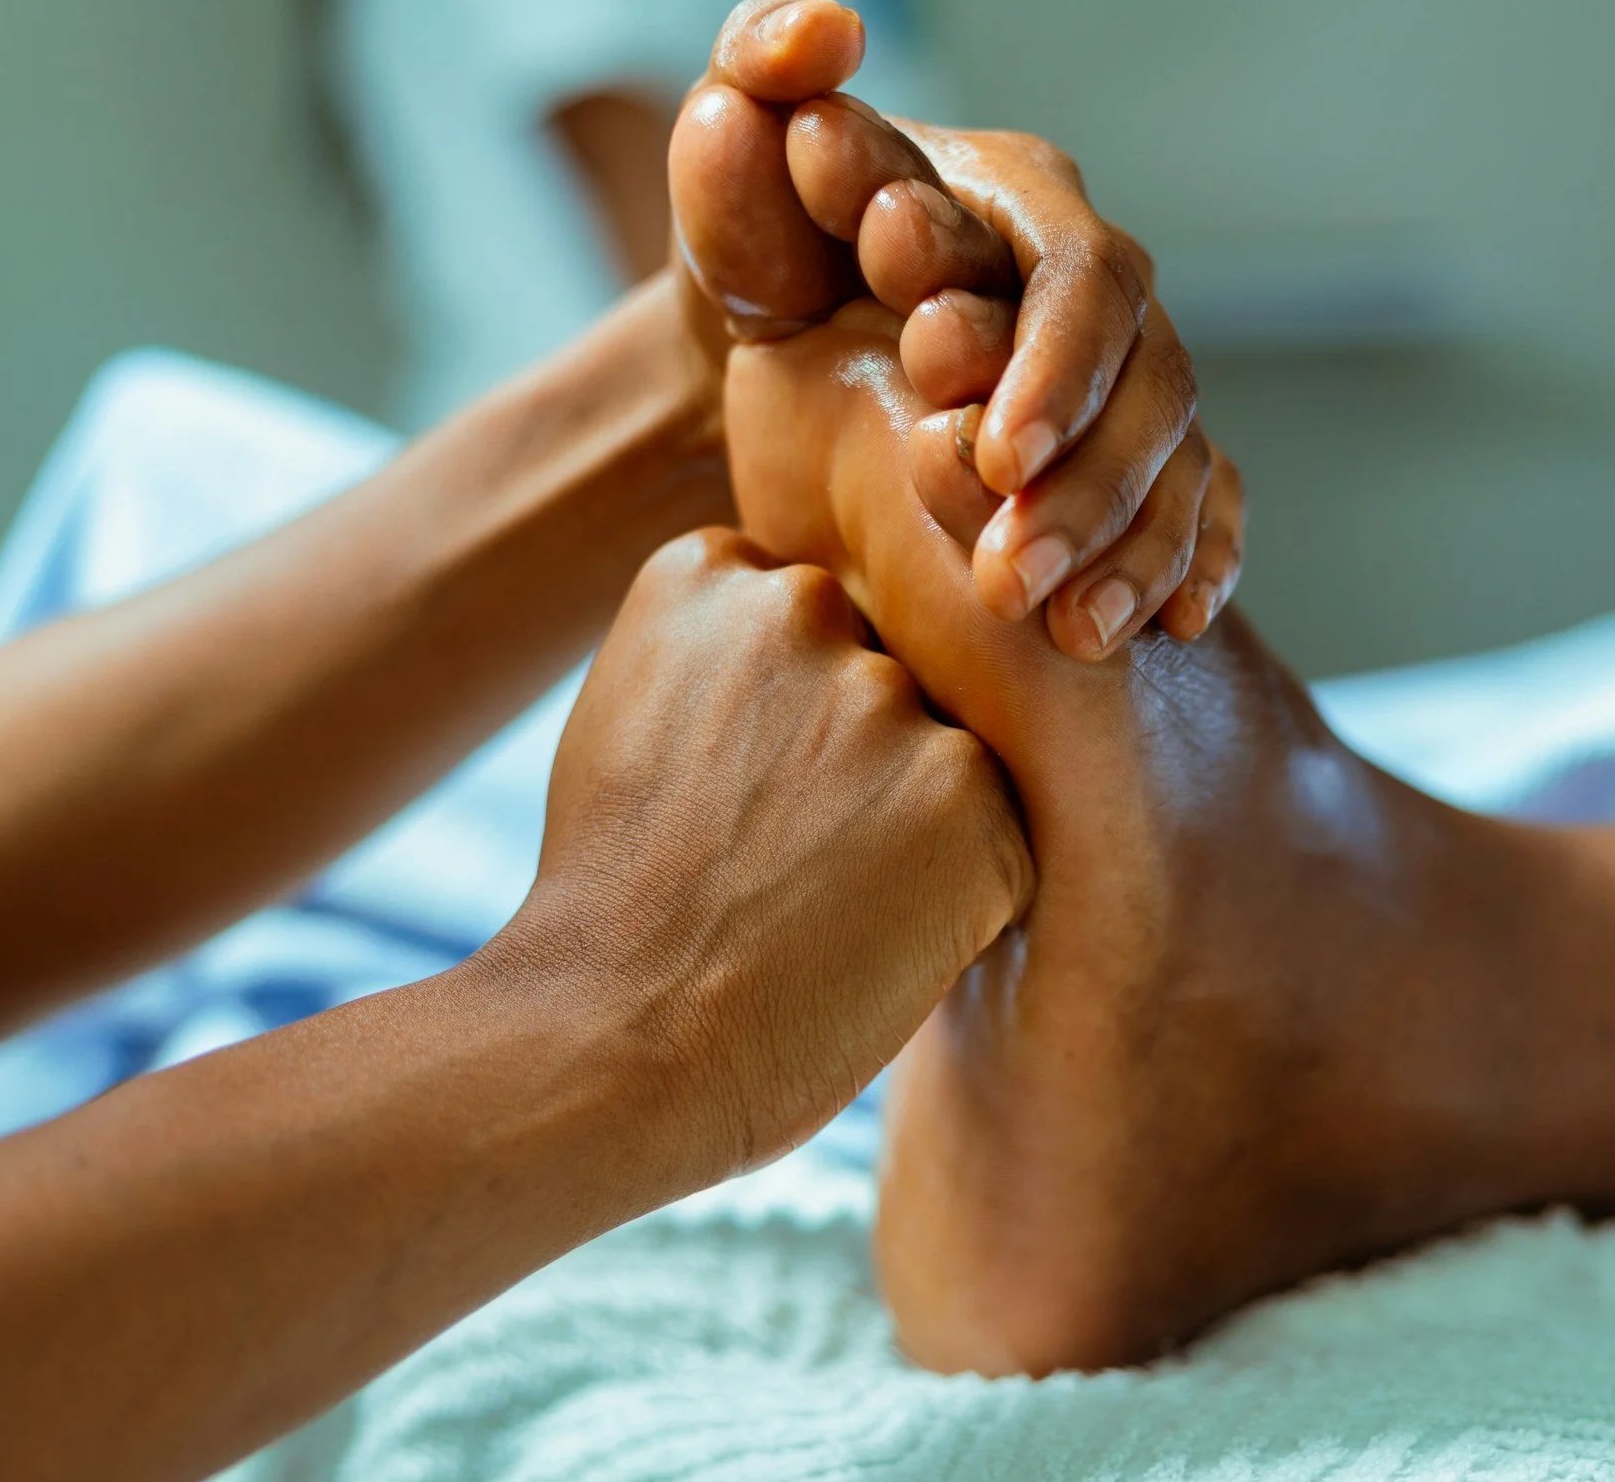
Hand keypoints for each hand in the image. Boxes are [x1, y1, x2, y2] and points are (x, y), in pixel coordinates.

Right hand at [501, 529, 1033, 1176]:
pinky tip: (872, 942)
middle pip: (884, 678)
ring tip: (821, 909)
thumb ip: (728, 655)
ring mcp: (892, 697)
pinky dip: (962, 901)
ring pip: (947, 757)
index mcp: (710, 572)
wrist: (613, 1042)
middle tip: (780, 865)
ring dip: (913, 830)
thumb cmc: (615, 909)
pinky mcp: (970, 791)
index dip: (781, 724)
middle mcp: (806, 605)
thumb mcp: (634, 721)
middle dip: (856, 766)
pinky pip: (1001, 839)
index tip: (730, 794)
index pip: (805, 621)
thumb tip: (831, 644)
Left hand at [671, 0, 1243, 659]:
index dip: (1052, 370)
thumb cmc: (759, 240)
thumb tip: (820, 40)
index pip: (1080, 279)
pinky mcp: (1129, 463)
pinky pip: (1203, 512)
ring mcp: (1125, 380)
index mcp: (1022, 203)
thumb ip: (758, 70)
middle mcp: (1093, 292)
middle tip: (1010, 579)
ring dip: (1133, 550)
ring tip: (1072, 635)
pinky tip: (1173, 626)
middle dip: (1091, 487)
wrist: (764, 351)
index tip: (991, 459)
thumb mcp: (732, 154)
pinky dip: (1193, 565)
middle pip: (1151, 385)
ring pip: (1181, 462)